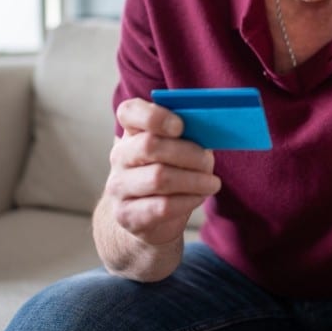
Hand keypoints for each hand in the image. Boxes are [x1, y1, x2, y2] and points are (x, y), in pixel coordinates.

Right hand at [105, 98, 221, 247]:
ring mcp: (119, 186)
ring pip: (159, 177)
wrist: (148, 218)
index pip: (129, 112)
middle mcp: (120, 156)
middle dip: (188, 153)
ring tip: (212, 183)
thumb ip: (187, 135)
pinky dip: (189, 200)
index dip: (155, 116)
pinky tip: (199, 197)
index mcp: (132, 131)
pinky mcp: (127, 215)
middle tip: (209, 162)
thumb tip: (210, 130)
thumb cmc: (170, 172)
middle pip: (149, 145)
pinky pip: (162, 206)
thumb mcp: (176, 148)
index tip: (180, 126)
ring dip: (194, 180)